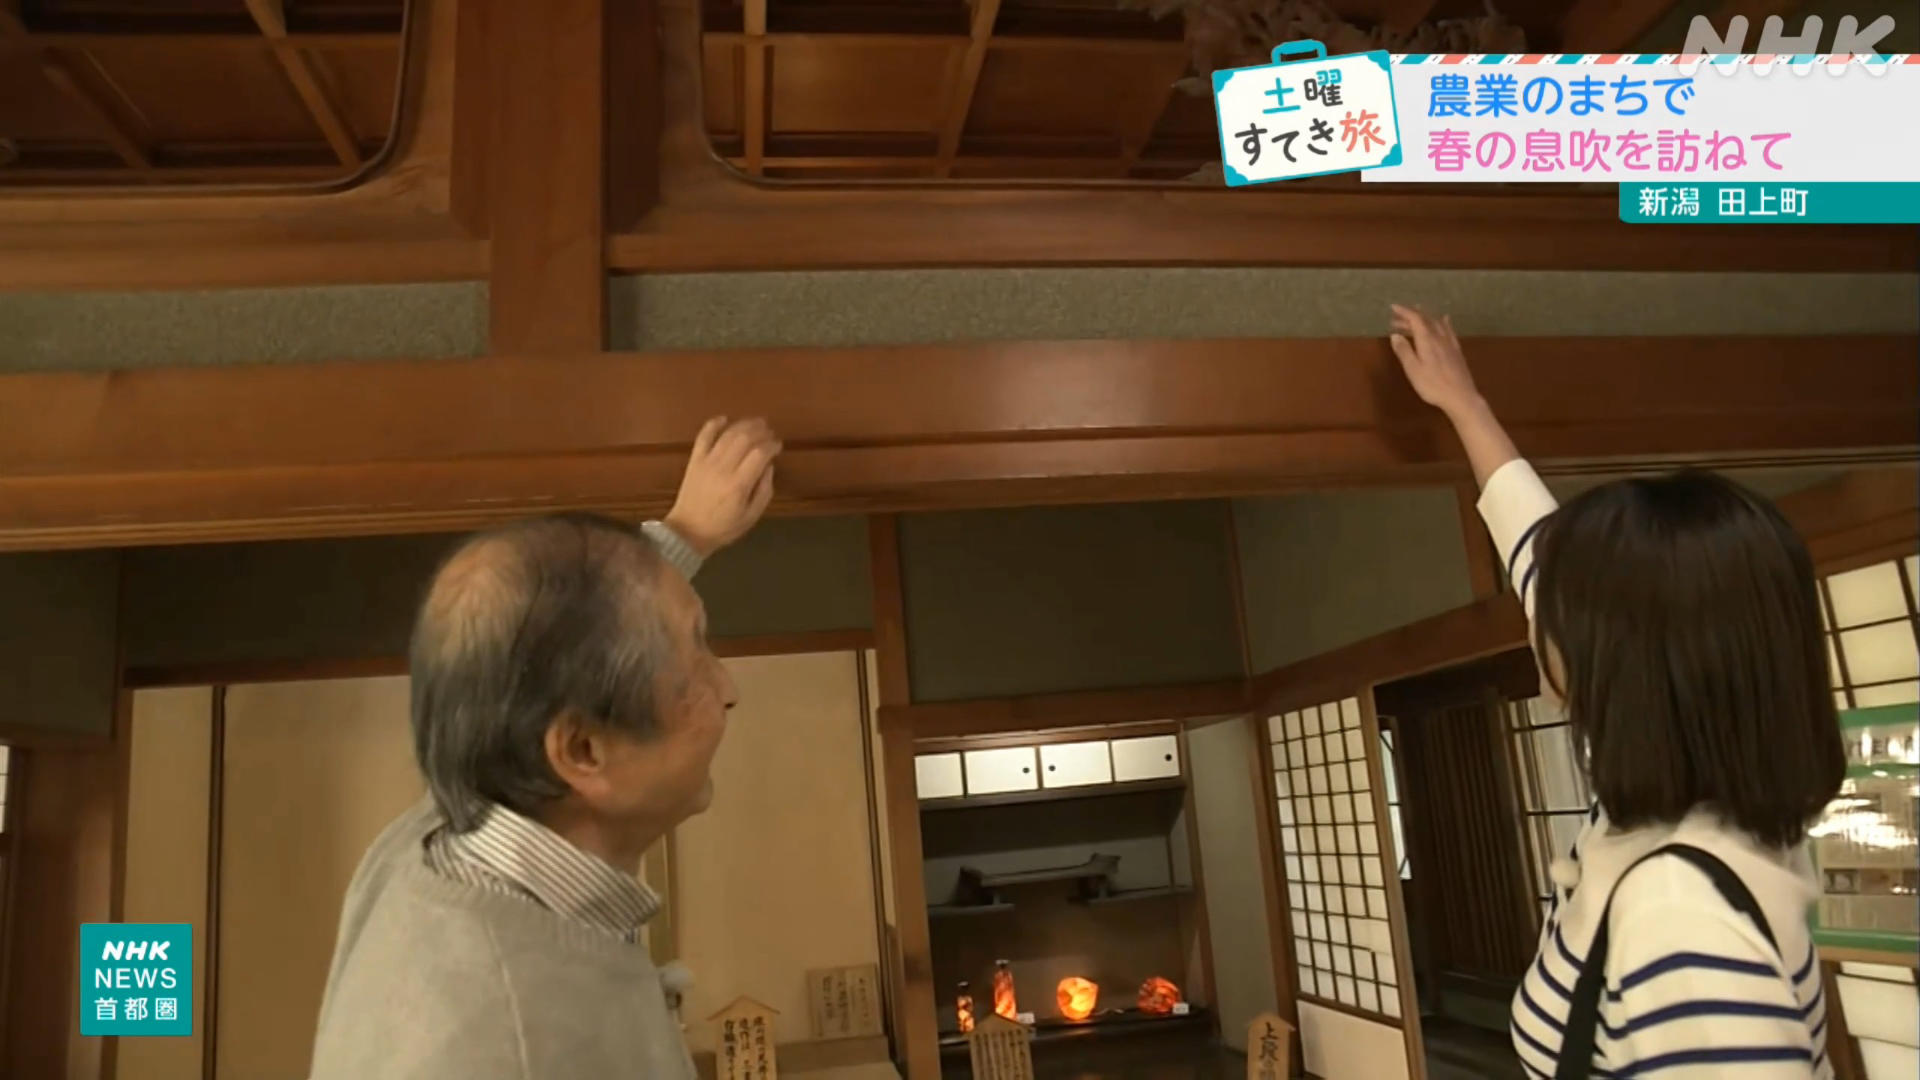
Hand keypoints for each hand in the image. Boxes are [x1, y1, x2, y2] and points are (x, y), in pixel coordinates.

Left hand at [664, 417, 780, 556]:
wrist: (688, 532)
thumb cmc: (723, 528)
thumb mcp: (751, 516)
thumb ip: (764, 490)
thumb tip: (768, 466)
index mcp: (739, 485)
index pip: (760, 454)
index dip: (772, 445)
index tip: (778, 446)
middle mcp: (723, 469)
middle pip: (744, 439)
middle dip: (760, 431)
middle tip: (770, 431)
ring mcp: (706, 462)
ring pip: (727, 434)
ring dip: (743, 424)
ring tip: (756, 423)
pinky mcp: (694, 460)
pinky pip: (703, 436)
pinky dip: (713, 424)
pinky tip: (724, 418)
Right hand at [1389, 304, 1481, 417]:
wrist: (1460, 396)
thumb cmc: (1432, 384)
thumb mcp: (1413, 369)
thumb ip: (1404, 351)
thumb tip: (1395, 335)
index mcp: (1427, 340)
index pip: (1415, 319)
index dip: (1404, 312)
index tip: (1393, 308)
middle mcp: (1439, 337)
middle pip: (1425, 319)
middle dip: (1411, 315)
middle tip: (1397, 317)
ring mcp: (1450, 343)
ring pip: (1437, 323)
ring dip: (1425, 317)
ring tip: (1416, 314)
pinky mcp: (1456, 350)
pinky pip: (1449, 330)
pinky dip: (1443, 322)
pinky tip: (1445, 319)